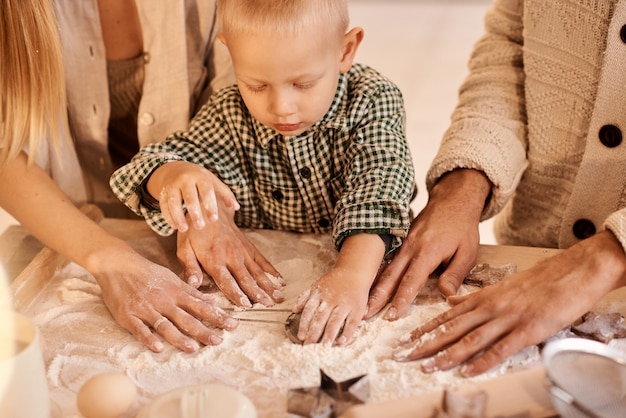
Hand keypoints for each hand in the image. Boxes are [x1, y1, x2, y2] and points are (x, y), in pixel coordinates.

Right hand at [93, 248, 238, 352]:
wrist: (117, 264)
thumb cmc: (147, 272)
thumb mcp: (172, 278)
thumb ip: (191, 292)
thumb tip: (213, 301)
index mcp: (176, 292)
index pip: (201, 306)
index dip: (217, 316)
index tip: (232, 325)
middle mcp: (164, 301)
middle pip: (187, 318)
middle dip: (204, 331)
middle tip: (218, 341)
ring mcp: (146, 309)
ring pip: (166, 326)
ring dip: (180, 337)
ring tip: (193, 348)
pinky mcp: (129, 316)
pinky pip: (140, 329)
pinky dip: (149, 338)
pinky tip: (158, 348)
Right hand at [147, 161, 238, 231]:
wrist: (175, 169)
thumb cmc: (200, 179)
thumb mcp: (213, 182)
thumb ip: (225, 194)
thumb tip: (237, 207)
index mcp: (200, 176)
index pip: (206, 190)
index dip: (210, 205)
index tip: (214, 219)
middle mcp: (185, 179)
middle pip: (189, 196)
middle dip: (194, 212)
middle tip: (200, 227)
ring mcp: (172, 185)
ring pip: (172, 201)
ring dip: (177, 216)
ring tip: (183, 229)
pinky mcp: (163, 192)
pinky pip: (163, 205)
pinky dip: (168, 216)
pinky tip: (174, 226)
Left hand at [176, 201, 284, 306]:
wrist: (211, 210)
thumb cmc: (194, 232)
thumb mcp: (184, 249)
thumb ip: (190, 268)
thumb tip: (193, 285)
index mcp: (214, 260)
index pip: (227, 281)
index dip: (237, 294)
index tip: (246, 305)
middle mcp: (232, 257)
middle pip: (247, 279)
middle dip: (259, 294)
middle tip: (269, 306)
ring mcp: (243, 252)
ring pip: (258, 272)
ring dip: (269, 285)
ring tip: (278, 297)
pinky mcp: (250, 247)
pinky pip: (263, 261)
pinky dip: (272, 271)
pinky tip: (281, 281)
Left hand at [294, 268, 368, 345]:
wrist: (354, 271)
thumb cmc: (335, 280)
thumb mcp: (317, 285)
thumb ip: (305, 297)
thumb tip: (294, 310)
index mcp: (319, 295)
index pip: (309, 311)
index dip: (304, 325)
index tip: (301, 337)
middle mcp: (331, 300)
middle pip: (320, 318)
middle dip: (314, 333)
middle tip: (309, 346)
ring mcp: (344, 304)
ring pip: (335, 321)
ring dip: (329, 335)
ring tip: (324, 347)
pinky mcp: (356, 309)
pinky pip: (352, 323)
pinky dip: (347, 333)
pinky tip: (342, 342)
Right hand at [366, 169, 490, 319]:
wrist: (452, 201)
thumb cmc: (462, 228)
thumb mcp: (467, 252)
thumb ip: (455, 274)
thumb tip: (445, 296)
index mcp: (427, 252)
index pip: (411, 281)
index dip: (400, 300)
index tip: (391, 315)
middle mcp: (410, 248)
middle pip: (390, 276)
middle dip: (377, 297)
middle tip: (365, 314)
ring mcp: (404, 244)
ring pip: (386, 269)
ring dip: (375, 287)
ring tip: (364, 304)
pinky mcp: (402, 242)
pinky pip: (389, 261)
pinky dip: (380, 275)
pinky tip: (372, 286)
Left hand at [391, 231, 625, 375]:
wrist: (570, 272)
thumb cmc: (538, 281)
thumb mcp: (500, 285)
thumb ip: (475, 295)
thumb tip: (450, 299)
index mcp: (482, 297)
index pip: (446, 315)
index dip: (424, 329)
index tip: (404, 339)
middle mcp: (489, 307)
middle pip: (450, 328)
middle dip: (424, 343)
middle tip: (401, 355)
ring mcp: (507, 318)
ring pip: (469, 339)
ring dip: (446, 355)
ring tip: (426, 366)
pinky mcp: (527, 329)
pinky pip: (500, 348)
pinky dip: (482, 361)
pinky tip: (467, 371)